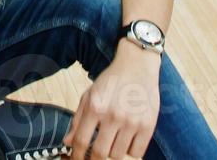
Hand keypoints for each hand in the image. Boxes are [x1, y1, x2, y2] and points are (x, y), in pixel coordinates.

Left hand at [66, 41, 161, 158]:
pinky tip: (127, 141)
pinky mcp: (148, 125)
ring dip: (113, 154)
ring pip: (119, 155)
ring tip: (112, 144)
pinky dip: (130, 151)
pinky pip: (137, 152)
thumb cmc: (111, 81)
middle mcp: (113, 115)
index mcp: (95, 107)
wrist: (137, 66)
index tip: (77, 159)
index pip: (81, 141)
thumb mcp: (89, 95)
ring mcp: (132, 121)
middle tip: (93, 159)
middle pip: (100, 153)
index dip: (77, 155)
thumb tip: (68, 142)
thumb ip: (77, 119)